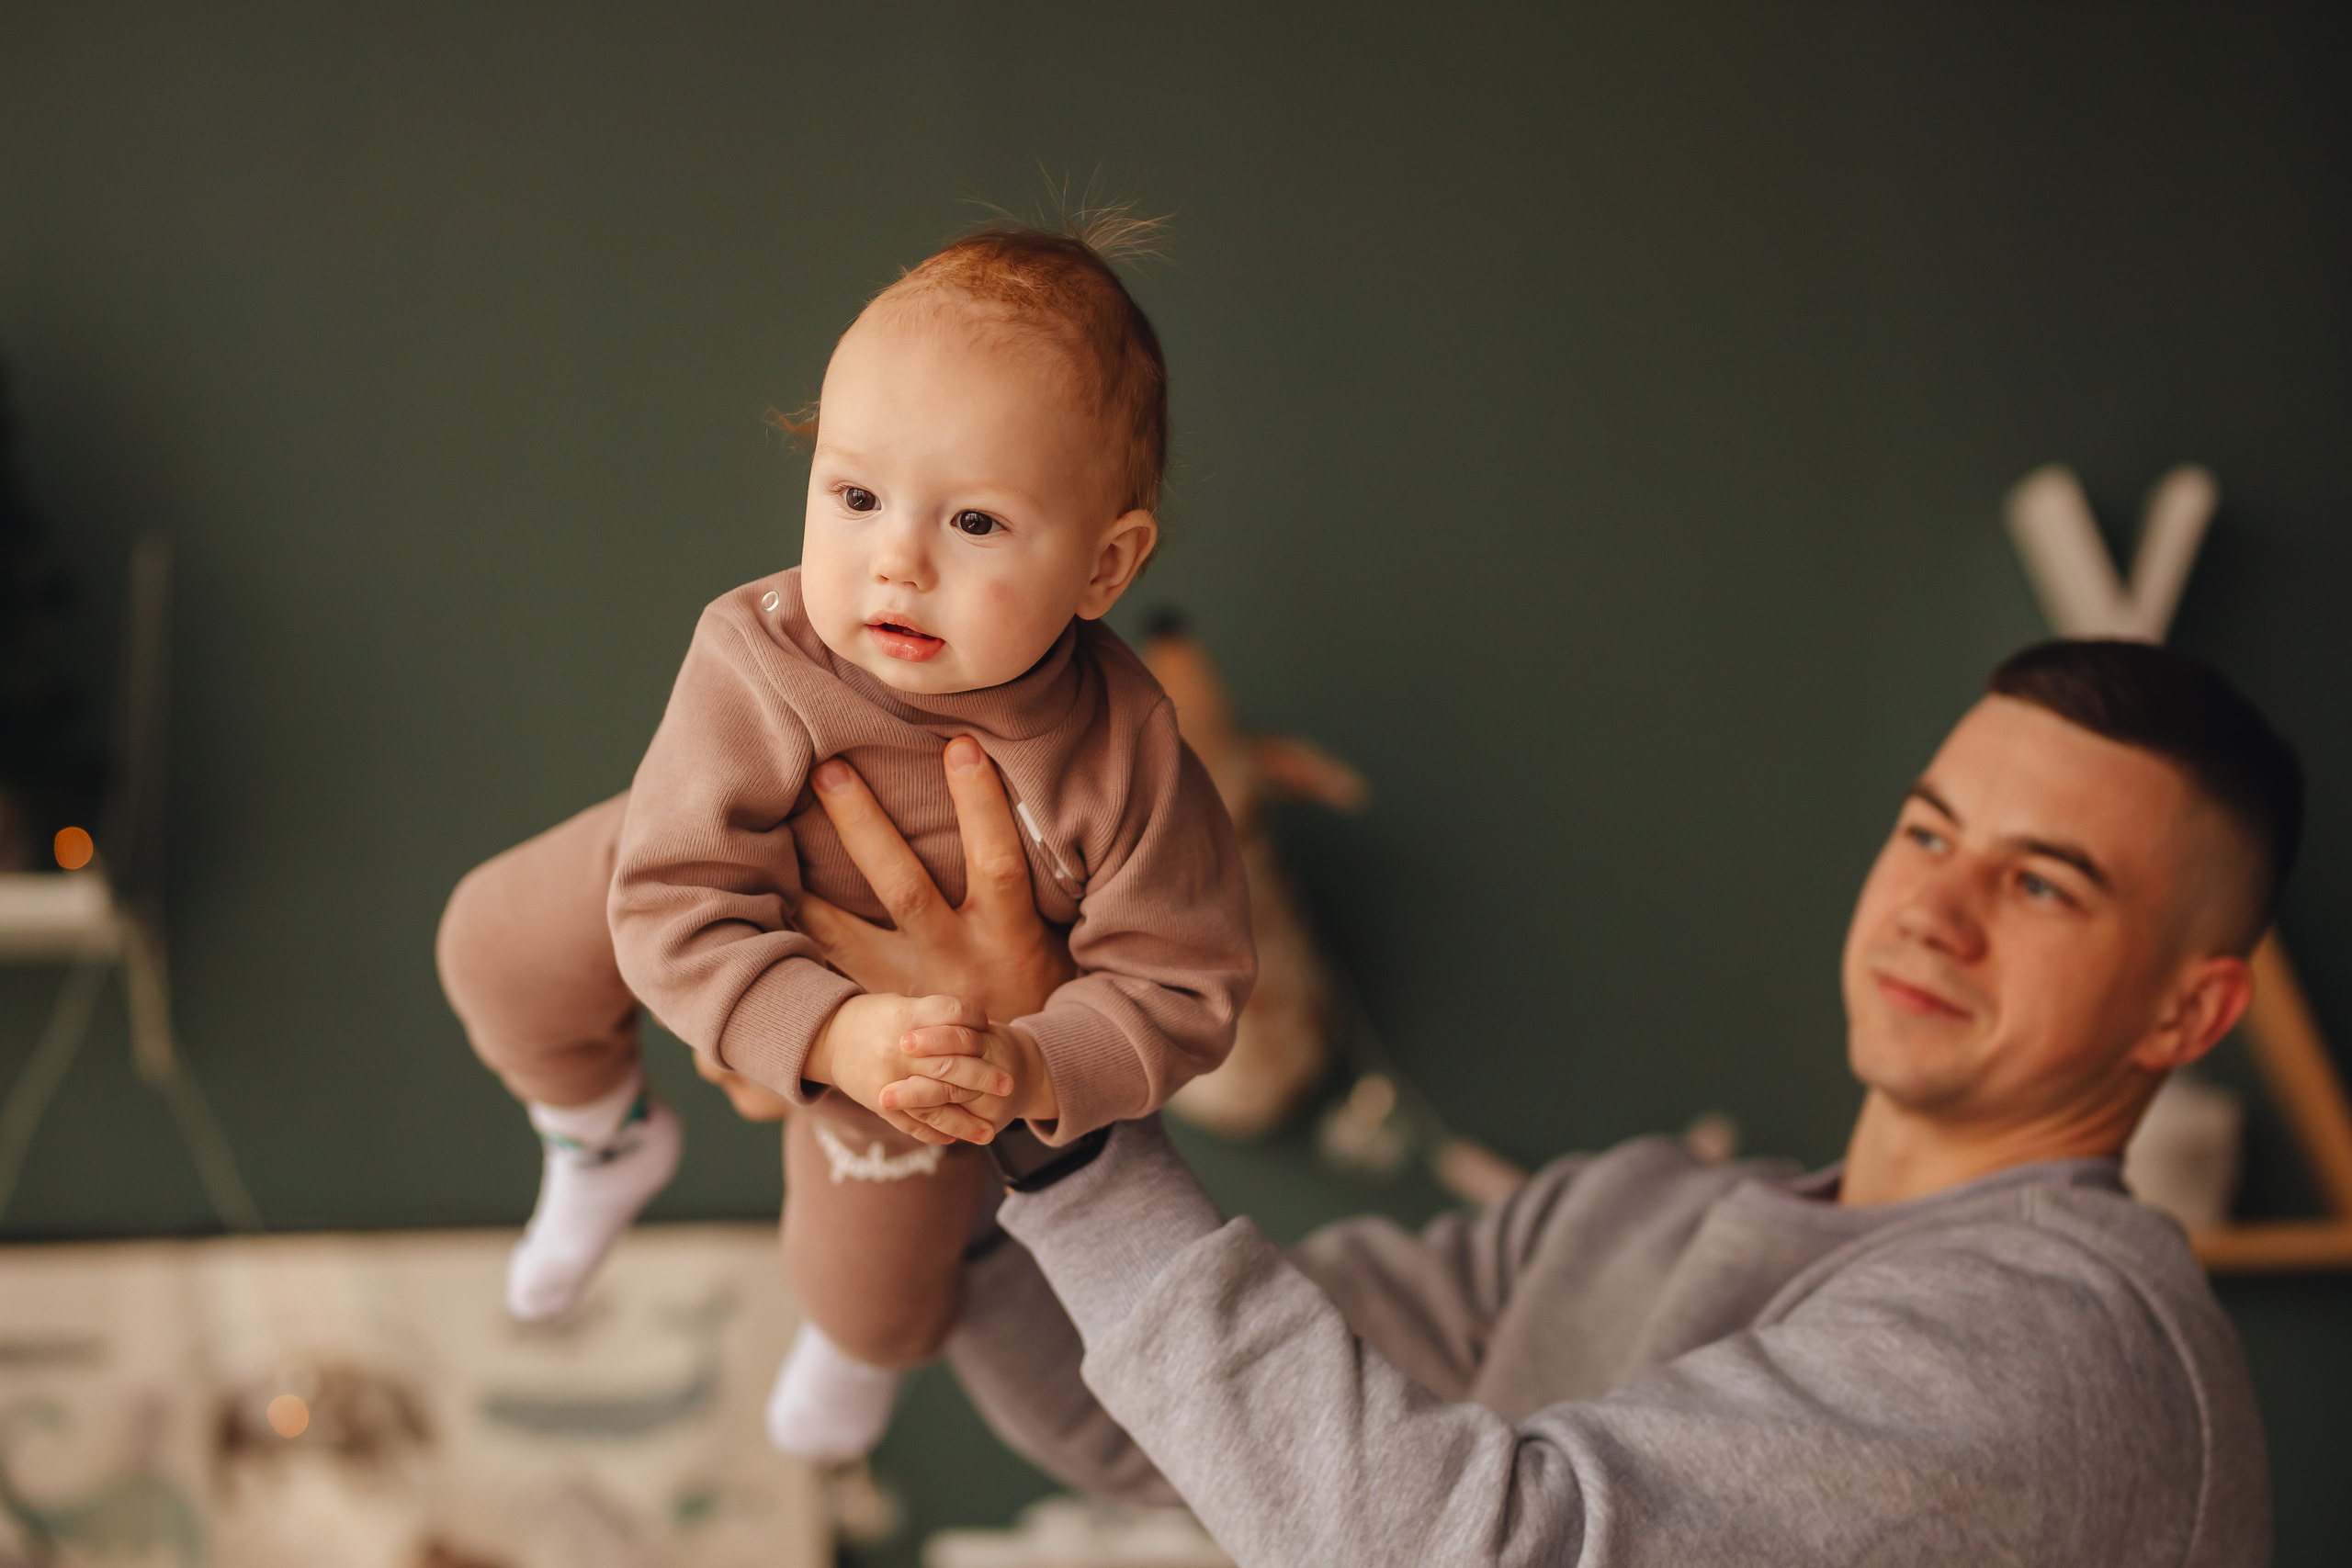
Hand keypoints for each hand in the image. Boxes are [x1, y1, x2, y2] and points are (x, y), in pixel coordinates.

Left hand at [795, 737, 1069, 1120]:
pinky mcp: (877, 1003)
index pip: (999, 860)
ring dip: (809, 883)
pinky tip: (753, 904)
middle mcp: (954, 958)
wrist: (1015, 1075)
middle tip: (829, 768)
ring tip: (769, 833)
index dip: (981, 805)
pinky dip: (796, 935)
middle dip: (865, 827)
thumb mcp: (1049, 932)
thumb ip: (1029, 878)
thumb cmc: (1038, 982)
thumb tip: (1014, 796)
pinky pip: (828, 967)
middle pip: (905, 886)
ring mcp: (908, 985)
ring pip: (850, 931)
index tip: (959, 744)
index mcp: (1008, 934)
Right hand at [804, 991, 1019, 1144]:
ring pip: (934, 1105)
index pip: (951, 1015)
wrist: (828, 1038)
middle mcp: (898, 1051)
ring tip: (990, 1132)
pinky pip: (912, 1123)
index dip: (974, 1020)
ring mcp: (889, 1080)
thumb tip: (980, 1027)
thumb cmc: (875, 1018)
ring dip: (964, 1121)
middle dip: (982, 1077)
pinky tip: (954, 1138)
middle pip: (949, 1064)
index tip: (991, 1028)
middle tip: (1008, 1085)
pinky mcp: (880, 1103)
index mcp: (905, 1019)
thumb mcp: (902, 1006)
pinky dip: (935, 1133)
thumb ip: (937, 1016)